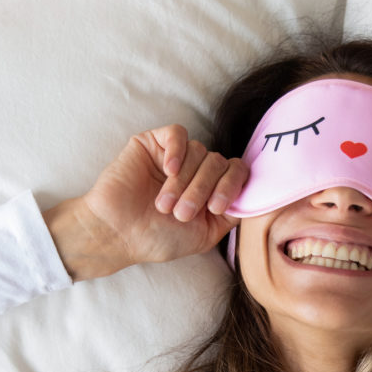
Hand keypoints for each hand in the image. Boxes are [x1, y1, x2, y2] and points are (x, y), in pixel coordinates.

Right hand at [47, 125, 247, 280]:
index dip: (232, 186)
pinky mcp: (154, 143)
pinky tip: (168, 170)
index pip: (238, 172)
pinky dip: (178, 151)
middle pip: (218, 162)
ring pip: (199, 150)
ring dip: (184, 181)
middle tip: (181, 213)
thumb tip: (254, 194)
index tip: (215, 208)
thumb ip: (231, 214)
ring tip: (165, 204)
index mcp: (211, 189)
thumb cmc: (158, 238)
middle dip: (202, 189)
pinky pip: (178, 133)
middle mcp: (197, 170)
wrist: (118, 233)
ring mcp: (176, 155)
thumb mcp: (205, 234)